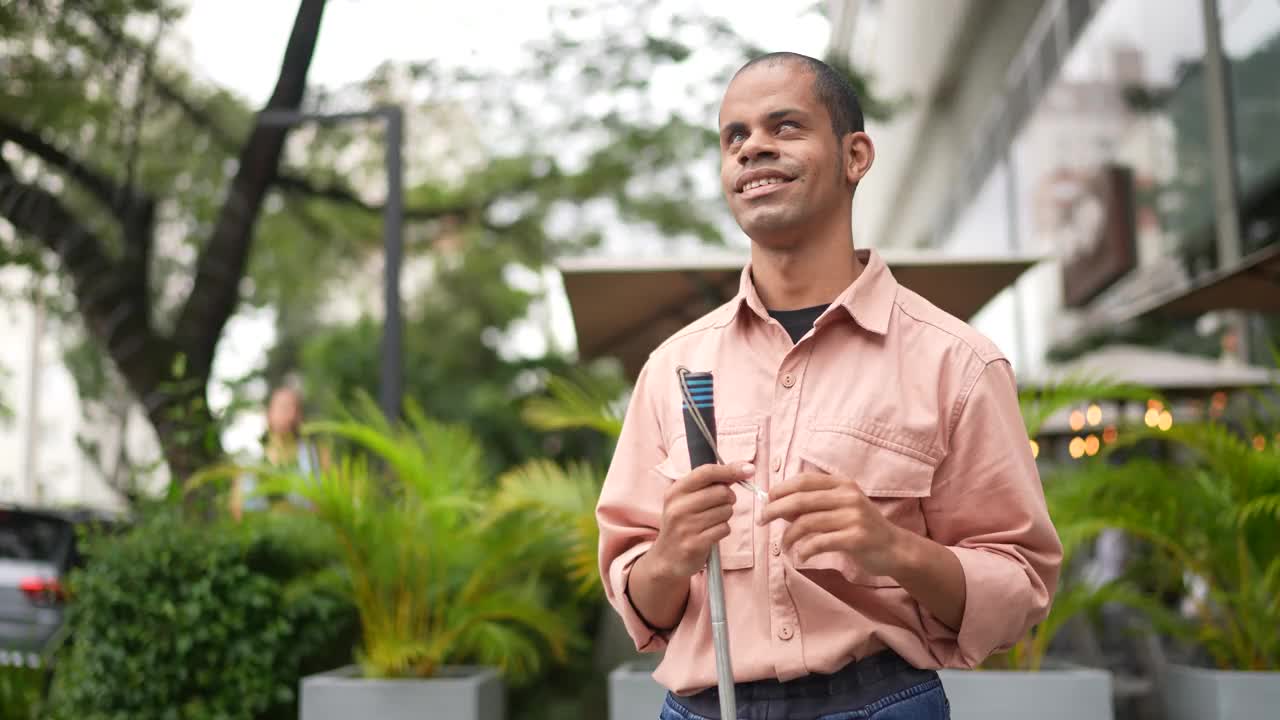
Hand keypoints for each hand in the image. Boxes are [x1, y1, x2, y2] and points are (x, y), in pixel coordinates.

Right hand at [649, 461, 754, 576]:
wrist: (666, 558)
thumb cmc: (682, 524)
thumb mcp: (686, 500)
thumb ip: (709, 484)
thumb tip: (742, 468)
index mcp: (675, 491)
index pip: (706, 472)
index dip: (730, 469)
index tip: (749, 469)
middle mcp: (678, 507)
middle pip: (721, 492)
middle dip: (729, 498)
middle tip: (722, 504)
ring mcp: (685, 527)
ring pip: (726, 511)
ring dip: (725, 516)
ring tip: (712, 521)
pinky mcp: (694, 544)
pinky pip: (724, 529)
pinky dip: (723, 530)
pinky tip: (711, 534)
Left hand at [757, 470, 902, 576]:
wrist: (894, 548)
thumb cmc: (860, 528)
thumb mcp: (839, 509)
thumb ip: (813, 505)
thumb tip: (777, 506)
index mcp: (842, 484)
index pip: (804, 481)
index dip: (781, 489)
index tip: (766, 501)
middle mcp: (848, 496)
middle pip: (801, 500)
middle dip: (775, 510)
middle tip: (762, 520)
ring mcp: (854, 516)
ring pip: (807, 522)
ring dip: (789, 536)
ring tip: (784, 546)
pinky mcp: (856, 537)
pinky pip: (820, 542)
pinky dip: (805, 551)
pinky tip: (801, 557)